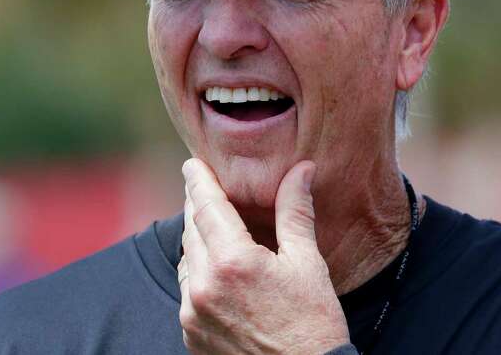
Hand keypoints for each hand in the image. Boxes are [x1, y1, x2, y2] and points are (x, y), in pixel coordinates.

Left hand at [178, 158, 349, 353]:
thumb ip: (295, 212)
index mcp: (233, 262)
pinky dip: (199, 275)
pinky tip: (219, 272)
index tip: (192, 163)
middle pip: (192, 231)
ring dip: (198, 242)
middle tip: (206, 189)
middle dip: (199, 208)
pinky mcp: (191, 336)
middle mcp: (204, 287)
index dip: (198, 181)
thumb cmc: (313, 323)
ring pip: (187, 261)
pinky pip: (187, 292)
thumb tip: (301, 170)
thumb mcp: (307, 263)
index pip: (206, 206)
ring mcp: (193, 315)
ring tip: (217, 231)